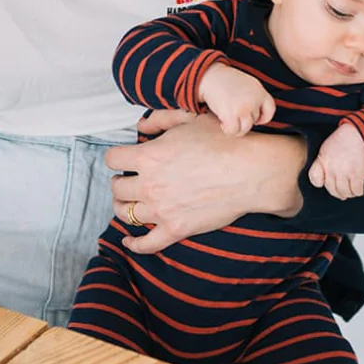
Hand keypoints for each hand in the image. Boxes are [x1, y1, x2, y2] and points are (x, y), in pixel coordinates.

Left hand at [105, 111, 305, 253]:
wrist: (250, 171)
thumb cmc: (222, 141)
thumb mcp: (188, 119)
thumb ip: (160, 120)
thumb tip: (140, 126)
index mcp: (149, 156)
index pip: (113, 159)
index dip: (117, 158)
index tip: (123, 160)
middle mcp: (150, 184)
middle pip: (116, 187)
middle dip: (119, 182)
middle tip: (128, 180)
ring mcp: (162, 209)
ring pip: (126, 213)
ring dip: (123, 207)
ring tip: (129, 202)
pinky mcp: (176, 230)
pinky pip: (146, 244)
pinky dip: (134, 244)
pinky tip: (129, 240)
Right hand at [198, 62, 275, 135]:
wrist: (210, 77)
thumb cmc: (227, 81)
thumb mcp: (247, 84)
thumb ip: (255, 97)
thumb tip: (259, 118)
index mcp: (259, 91)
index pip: (270, 110)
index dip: (263, 118)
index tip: (255, 120)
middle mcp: (253, 100)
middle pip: (254, 120)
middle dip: (244, 119)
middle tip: (233, 113)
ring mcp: (243, 108)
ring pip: (245, 128)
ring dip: (237, 127)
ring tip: (229, 121)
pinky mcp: (231, 115)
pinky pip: (234, 130)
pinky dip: (228, 129)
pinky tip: (223, 123)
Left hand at [309, 121, 363, 199]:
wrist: (359, 134)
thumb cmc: (343, 141)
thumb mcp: (326, 149)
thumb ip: (322, 163)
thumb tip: (321, 183)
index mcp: (323, 160)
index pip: (315, 179)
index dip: (320, 183)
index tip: (326, 182)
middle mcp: (332, 168)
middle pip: (332, 190)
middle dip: (338, 193)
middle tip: (343, 193)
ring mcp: (344, 172)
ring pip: (345, 192)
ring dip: (349, 193)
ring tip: (351, 190)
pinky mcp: (357, 174)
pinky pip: (356, 190)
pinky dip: (358, 191)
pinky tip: (358, 188)